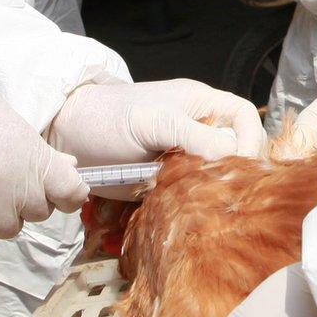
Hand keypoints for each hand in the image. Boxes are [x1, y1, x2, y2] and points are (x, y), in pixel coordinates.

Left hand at [47, 79, 266, 183]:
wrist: (66, 138)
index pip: (244, 117)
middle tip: (229, 190)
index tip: (243, 163)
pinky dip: (195, 204)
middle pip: (236, 149)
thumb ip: (190, 134)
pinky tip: (191, 211)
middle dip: (237, 169)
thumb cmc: (107, 117)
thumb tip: (232, 152)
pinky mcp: (167, 183)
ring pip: (217, 175)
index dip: (251, 138)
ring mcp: (182, 158)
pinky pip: (193, 194)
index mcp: (200, 105)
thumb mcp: (150, 120)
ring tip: (212, 204)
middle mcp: (196, 131)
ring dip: (217, 191)